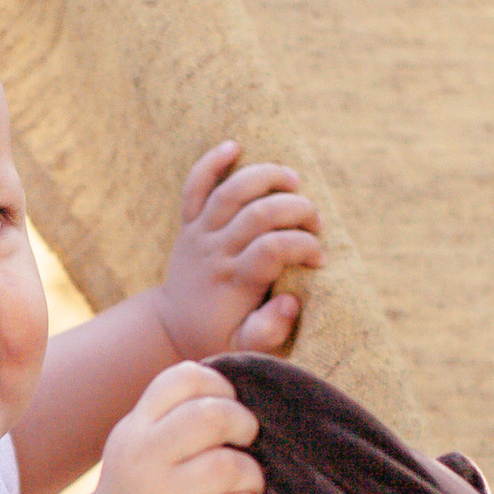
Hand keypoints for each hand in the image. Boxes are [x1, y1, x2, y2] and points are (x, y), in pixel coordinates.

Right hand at [96, 362, 263, 493]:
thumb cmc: (151, 481)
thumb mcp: (145, 438)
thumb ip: (178, 409)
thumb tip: (241, 383)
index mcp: (136, 429)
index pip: (185, 379)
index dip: (219, 386)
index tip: (225, 405)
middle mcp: (142, 463)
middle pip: (211, 417)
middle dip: (243, 423)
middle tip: (245, 439)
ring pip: (231, 467)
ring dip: (251, 474)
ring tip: (242, 483)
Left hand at [154, 144, 323, 361]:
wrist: (174, 326)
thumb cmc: (219, 336)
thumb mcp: (245, 348)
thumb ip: (269, 330)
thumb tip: (289, 301)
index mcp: (233, 281)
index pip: (273, 249)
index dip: (303, 246)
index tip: (319, 258)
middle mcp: (215, 252)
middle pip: (257, 214)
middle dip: (295, 209)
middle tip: (315, 221)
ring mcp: (200, 233)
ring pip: (230, 191)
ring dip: (265, 177)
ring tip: (293, 180)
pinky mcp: (189, 222)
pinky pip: (195, 186)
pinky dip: (211, 162)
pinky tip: (234, 145)